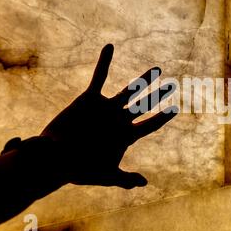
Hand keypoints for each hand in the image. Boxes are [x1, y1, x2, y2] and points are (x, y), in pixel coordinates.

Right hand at [40, 44, 177, 188]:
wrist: (55, 159)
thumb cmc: (80, 170)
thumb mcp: (105, 176)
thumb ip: (123, 179)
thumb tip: (144, 183)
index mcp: (127, 136)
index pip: (150, 125)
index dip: (163, 117)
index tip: (176, 108)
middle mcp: (120, 119)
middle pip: (145, 104)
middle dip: (159, 94)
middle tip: (173, 84)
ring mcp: (106, 108)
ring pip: (129, 90)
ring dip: (143, 79)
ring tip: (157, 69)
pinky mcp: (89, 98)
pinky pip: (99, 77)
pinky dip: (105, 62)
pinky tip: (110, 47)